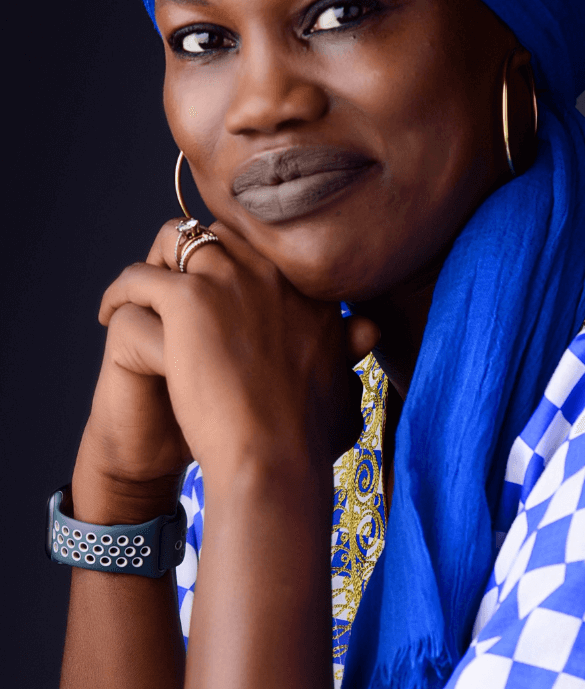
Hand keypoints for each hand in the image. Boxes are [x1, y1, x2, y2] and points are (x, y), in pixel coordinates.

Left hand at [79, 218, 376, 495]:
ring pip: (176, 239)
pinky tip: (111, 314)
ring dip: (155, 264)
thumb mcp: (345, 380)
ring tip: (138, 297)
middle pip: (218, 232)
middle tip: (170, 287)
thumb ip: (353, 346)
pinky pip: (139, 276)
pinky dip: (120, 292)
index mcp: (308, 287)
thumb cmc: (306, 435)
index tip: (212, 286)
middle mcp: (272, 272)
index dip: (230, 260)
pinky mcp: (188, 299)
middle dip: (191, 253)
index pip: (259, 244)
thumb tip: (369, 331)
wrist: (275, 456)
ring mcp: (230, 280)